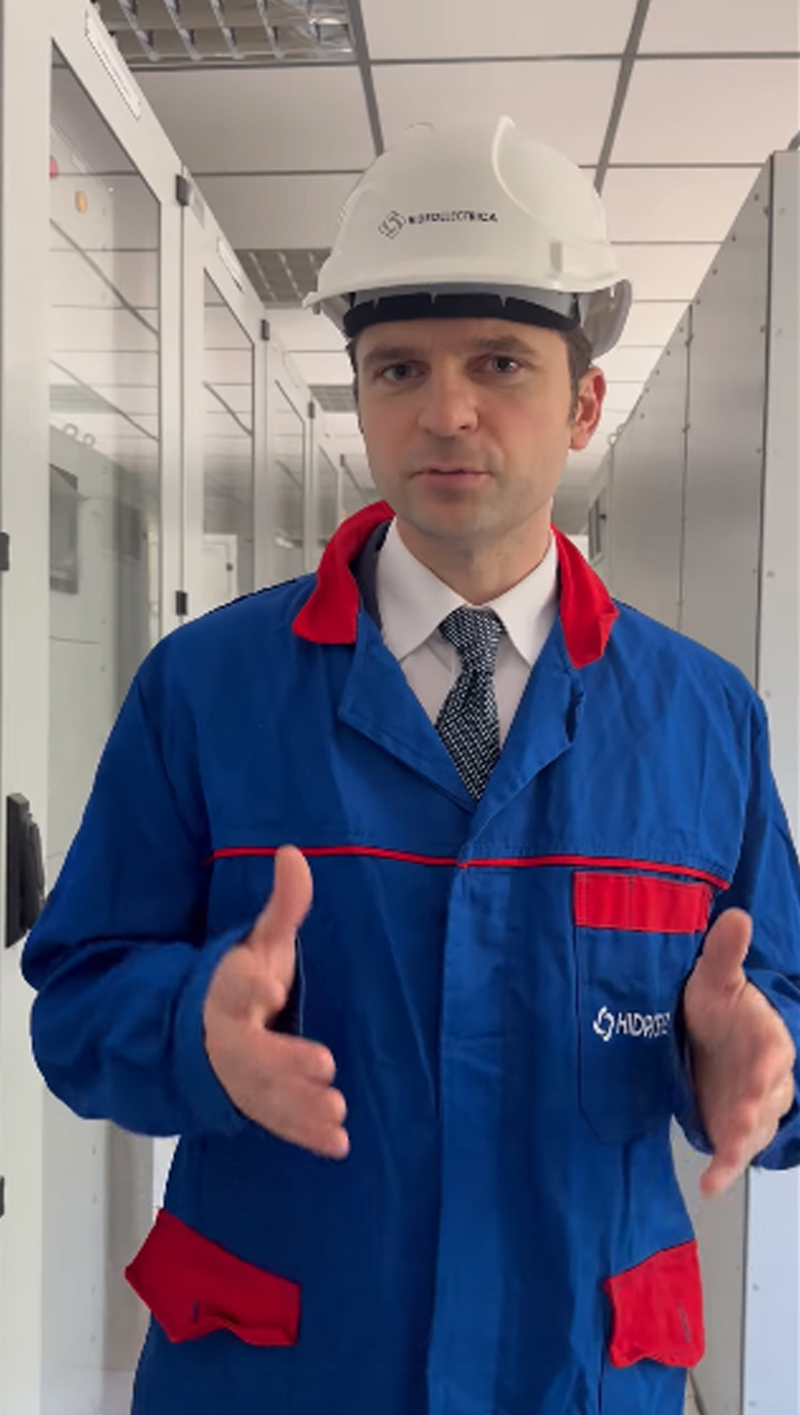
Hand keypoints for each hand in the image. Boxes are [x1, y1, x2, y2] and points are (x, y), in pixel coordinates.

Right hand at [203, 845, 348, 1159]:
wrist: (202, 1034)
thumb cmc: (244, 981)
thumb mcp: (261, 942)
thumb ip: (282, 906)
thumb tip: (292, 852)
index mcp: (227, 991)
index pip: (233, 987)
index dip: (248, 986)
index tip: (269, 985)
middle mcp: (230, 1038)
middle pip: (252, 1054)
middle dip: (285, 1063)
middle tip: (325, 1065)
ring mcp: (240, 1078)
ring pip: (266, 1097)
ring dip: (301, 1107)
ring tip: (338, 1111)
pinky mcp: (256, 1104)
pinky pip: (278, 1124)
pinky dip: (305, 1136)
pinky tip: (338, 1144)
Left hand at [684, 908, 795, 1196]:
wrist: (713, 1037)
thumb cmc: (720, 1006)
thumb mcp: (716, 977)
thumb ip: (725, 953)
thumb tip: (736, 915)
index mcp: (769, 1037)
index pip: (776, 1050)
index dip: (770, 1064)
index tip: (765, 1072)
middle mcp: (769, 1077)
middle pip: (769, 1097)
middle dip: (754, 1109)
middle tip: (738, 1121)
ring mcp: (753, 1106)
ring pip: (755, 1128)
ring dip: (741, 1142)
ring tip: (726, 1157)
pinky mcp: (734, 1127)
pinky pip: (735, 1150)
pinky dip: (725, 1168)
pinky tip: (710, 1184)